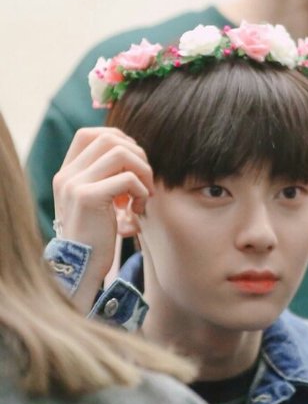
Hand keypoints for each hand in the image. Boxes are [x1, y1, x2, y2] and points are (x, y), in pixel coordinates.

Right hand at [53, 127, 153, 279]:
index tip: (134, 163)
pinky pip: (126, 178)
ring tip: (143, 194)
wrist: (82, 268)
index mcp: (66, 174)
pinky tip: (137, 209)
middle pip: (108, 139)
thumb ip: (105, 179)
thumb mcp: (98, 204)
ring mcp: (75, 184)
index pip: (89, 134)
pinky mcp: (88, 198)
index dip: (117, 140)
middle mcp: (66, 175)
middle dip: (136, 155)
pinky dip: (141, 190)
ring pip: (119, 153)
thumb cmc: (96, 239)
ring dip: (142, 171)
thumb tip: (133, 154)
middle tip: (145, 180)